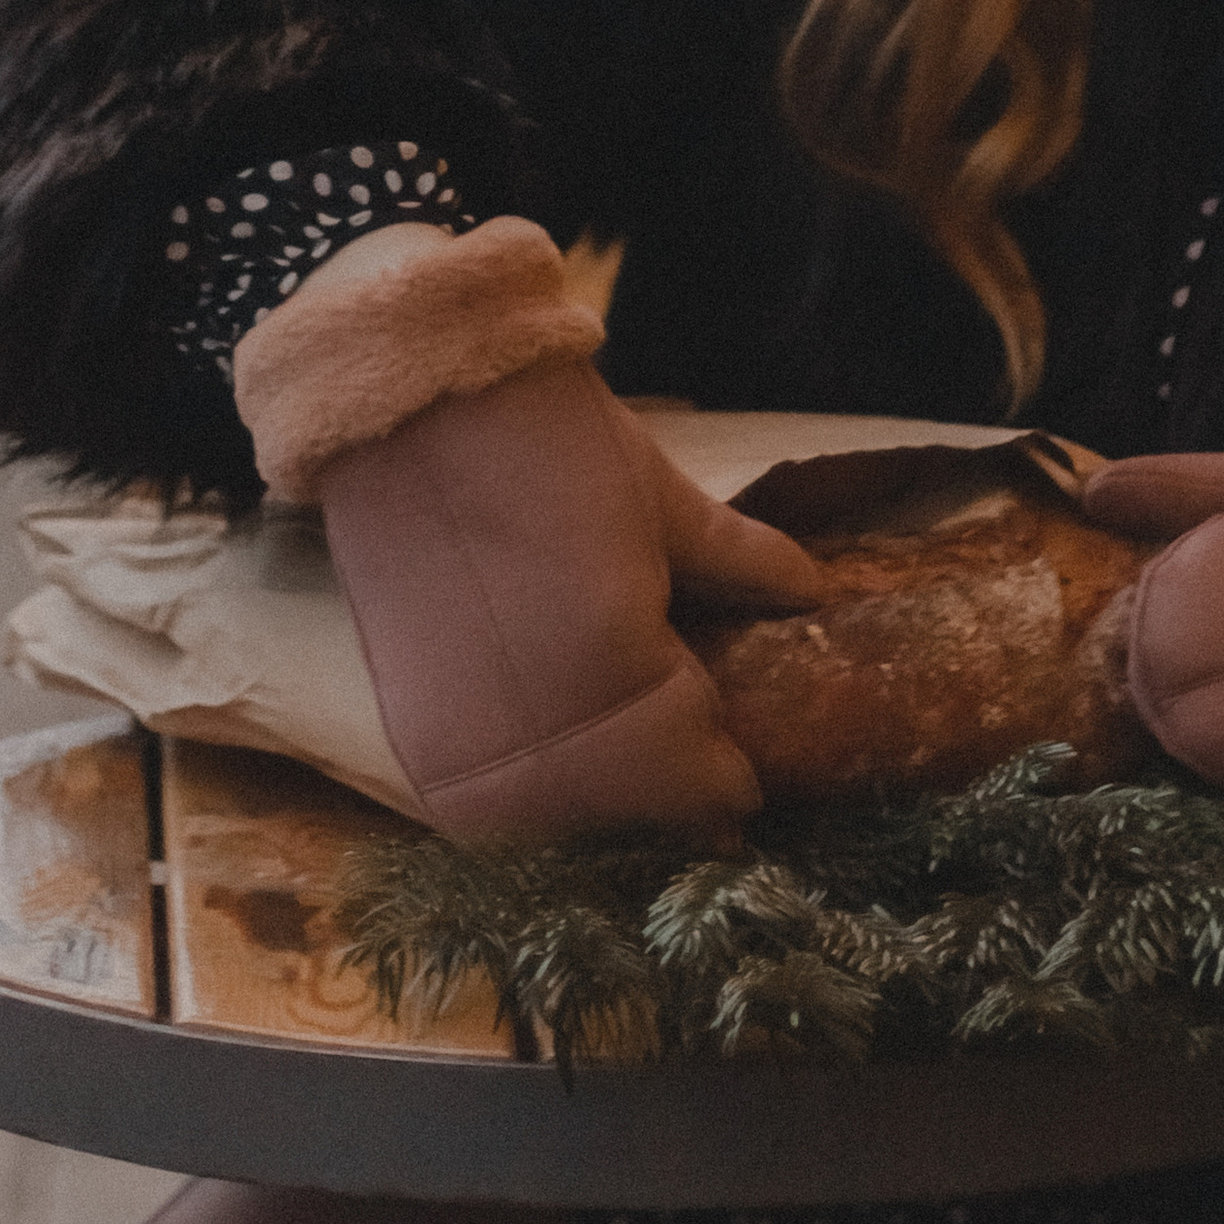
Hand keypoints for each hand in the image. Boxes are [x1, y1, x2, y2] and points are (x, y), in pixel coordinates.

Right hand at [322, 358, 821, 844]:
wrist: (411, 407)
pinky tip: (560, 757)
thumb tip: (812, 599)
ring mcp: (462, 745)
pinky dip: (532, 792)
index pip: (693, 772)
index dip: (726, 775)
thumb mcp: (660, 497)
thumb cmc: (549, 437)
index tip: (745, 777)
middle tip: (695, 761)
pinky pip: (487, 806)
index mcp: (613, 665)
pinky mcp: (411, 738)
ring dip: (600, 797)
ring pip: (558, 816)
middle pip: (629, 803)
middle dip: (669, 783)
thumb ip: (740, 562)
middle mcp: (536, 728)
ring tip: (627, 752)